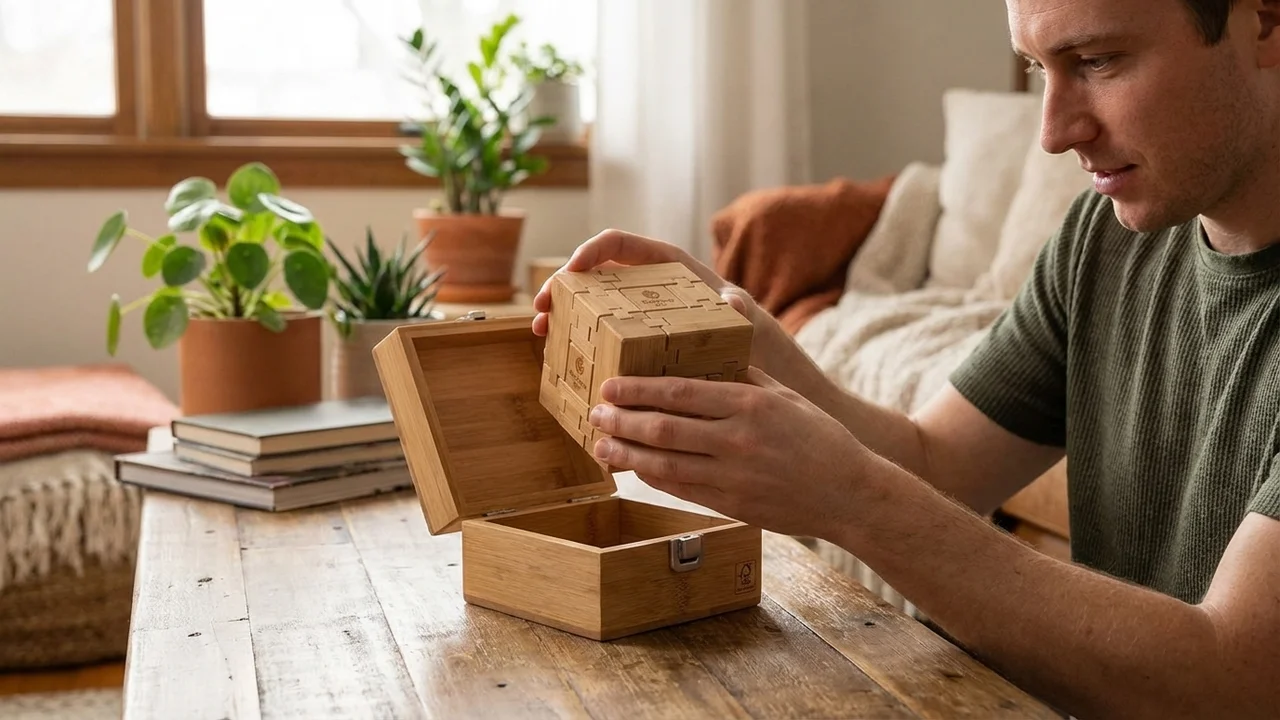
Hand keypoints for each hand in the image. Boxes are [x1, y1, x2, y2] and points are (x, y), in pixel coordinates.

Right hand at [531, 229, 804, 393]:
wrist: (756, 367)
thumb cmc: (751, 334)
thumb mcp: (744, 317)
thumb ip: (737, 307)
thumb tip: (732, 299)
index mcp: (668, 267)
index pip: (619, 243)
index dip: (590, 251)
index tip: (570, 273)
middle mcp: (647, 286)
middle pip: (593, 275)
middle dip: (562, 288)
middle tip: (539, 311)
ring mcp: (637, 314)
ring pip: (589, 305)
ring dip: (562, 316)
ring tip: (542, 335)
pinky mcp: (634, 342)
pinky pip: (599, 335)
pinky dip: (579, 342)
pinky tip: (564, 360)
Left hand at [587, 367, 870, 539]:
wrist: (848, 494)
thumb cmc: (818, 438)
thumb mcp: (784, 396)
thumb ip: (742, 377)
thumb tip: (703, 356)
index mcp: (749, 405)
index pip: (680, 392)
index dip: (639, 390)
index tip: (611, 384)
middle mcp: (737, 440)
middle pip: (664, 429)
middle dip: (623, 420)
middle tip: (596, 411)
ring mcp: (732, 476)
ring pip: (665, 464)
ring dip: (627, 453)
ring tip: (601, 443)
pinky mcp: (731, 504)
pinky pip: (681, 489)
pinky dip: (652, 477)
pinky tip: (633, 467)